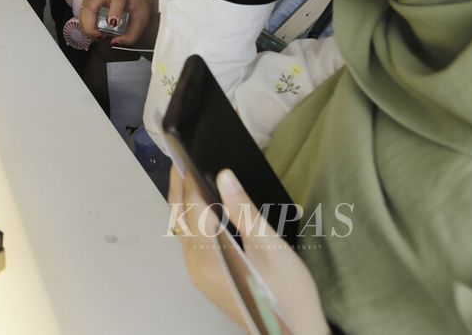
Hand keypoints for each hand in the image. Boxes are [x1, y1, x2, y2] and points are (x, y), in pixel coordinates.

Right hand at [78, 0, 156, 46]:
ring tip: (100, 35)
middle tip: (100, 36)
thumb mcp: (141, 21)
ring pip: (82, 14)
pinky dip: (86, 27)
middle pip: (89, 8)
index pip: (117, 0)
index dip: (114, 11)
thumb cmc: (136, 4)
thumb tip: (114, 42)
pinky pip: (81, 16)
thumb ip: (131, 35)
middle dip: (90, 26)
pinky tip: (96, 30)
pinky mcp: (86, 2)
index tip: (113, 23)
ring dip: (87, 28)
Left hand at [171, 167, 329, 334]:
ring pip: (182, 231)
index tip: (185, 154)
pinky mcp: (206, 280)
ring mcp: (198, 274)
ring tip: (189, 179)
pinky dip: (191, 221)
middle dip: (178, 188)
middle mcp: (195, 265)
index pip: (192, 206)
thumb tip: (224, 176)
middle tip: (180, 161)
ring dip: (182, 204)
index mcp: (208, 255)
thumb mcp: (270, 247)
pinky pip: (190, 243)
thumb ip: (244, 210)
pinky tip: (204, 211)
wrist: (294, 334)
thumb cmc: (287, 292)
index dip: (189, 178)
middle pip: (179, 218)